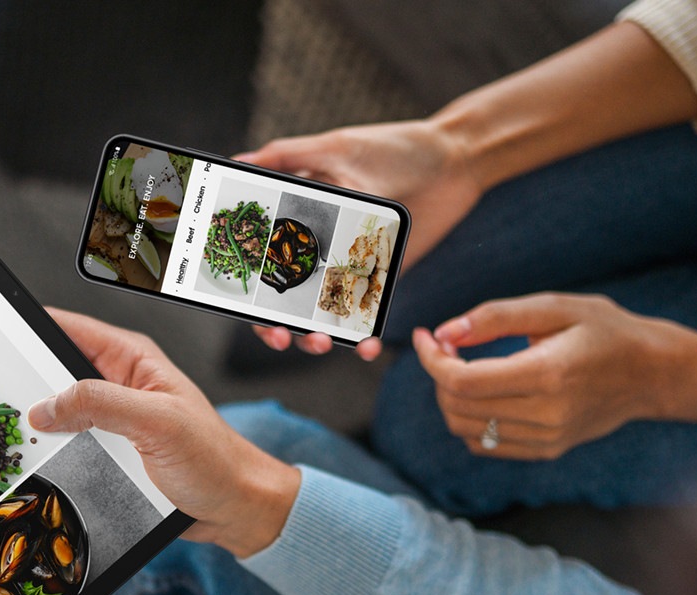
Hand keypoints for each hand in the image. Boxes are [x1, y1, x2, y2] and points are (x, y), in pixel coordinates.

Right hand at [31, 309, 299, 557]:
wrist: (236, 509)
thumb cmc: (215, 460)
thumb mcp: (156, 423)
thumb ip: (100, 405)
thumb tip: (47, 405)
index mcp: (132, 358)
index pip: (69, 328)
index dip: (32, 330)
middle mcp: (119, 383)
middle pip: (56, 372)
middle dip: (29, 384)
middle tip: (0, 400)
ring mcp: (112, 418)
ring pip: (59, 412)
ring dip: (40, 424)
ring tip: (16, 433)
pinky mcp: (110, 450)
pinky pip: (70, 444)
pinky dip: (53, 451)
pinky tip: (39, 459)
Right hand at [239, 119, 481, 357]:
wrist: (458, 161)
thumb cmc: (397, 147)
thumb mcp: (337, 147)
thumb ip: (287, 156)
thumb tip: (239, 163)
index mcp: (298, 217)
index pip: (261, 259)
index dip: (248, 286)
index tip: (246, 306)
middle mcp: (318, 246)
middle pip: (284, 296)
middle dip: (277, 325)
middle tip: (283, 337)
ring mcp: (349, 266)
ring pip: (320, 313)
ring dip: (315, 335)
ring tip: (323, 342)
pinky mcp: (382, 279)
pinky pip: (365, 315)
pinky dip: (363, 336)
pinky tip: (367, 344)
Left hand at [415, 293, 696, 459]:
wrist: (653, 373)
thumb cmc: (605, 331)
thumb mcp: (555, 307)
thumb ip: (496, 317)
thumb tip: (444, 332)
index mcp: (548, 374)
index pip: (462, 381)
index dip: (431, 359)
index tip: (425, 336)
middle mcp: (546, 414)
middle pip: (457, 407)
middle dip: (438, 374)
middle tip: (448, 345)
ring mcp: (547, 438)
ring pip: (465, 429)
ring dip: (450, 397)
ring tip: (464, 366)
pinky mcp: (547, 449)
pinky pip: (484, 444)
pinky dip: (469, 419)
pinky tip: (483, 392)